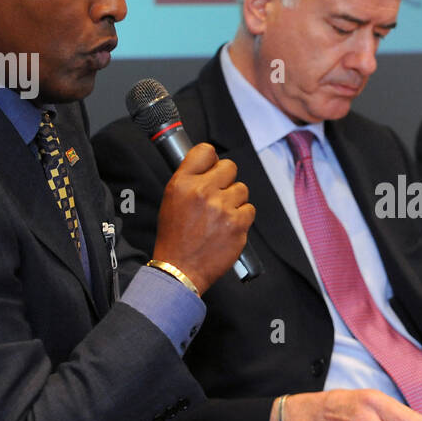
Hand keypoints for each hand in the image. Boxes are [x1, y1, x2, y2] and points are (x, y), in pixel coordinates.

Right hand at [152, 143, 253, 293]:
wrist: (180, 269)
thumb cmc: (175, 237)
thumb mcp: (171, 200)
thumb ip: (190, 179)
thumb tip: (211, 164)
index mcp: (182, 183)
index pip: (205, 151)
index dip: (212, 160)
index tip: (213, 168)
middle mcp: (202, 192)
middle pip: (230, 167)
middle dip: (226, 180)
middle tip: (218, 195)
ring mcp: (222, 208)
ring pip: (242, 189)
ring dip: (235, 201)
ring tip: (220, 216)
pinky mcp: (238, 224)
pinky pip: (249, 209)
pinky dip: (242, 218)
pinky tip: (227, 227)